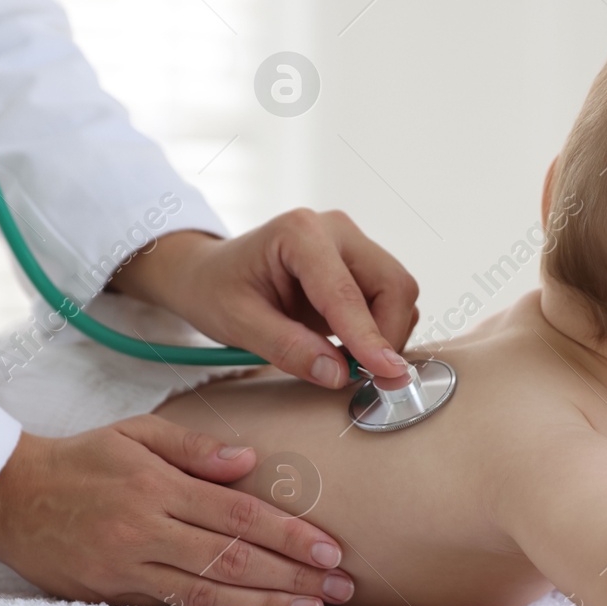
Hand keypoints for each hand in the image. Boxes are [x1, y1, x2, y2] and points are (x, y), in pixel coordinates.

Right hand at [0, 417, 355, 605]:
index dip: (287, 535)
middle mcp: (144, 530)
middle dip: (291, 577)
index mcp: (156, 486)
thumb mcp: (137, 432)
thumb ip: (196, 447)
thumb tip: (250, 462)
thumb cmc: (81, 459)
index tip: (328, 549)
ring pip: (206, 594)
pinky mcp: (110, 595)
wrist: (7, 496)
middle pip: (231, 559)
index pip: (237, 514)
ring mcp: (126, 567)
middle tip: (340, 587)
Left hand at [111, 212, 418, 388]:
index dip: (369, 337)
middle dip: (386, 335)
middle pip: (392, 283)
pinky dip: (380, 329)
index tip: (387, 374)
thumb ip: (288, 348)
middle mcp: (335, 229)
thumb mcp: (238, 324)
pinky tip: (349, 346)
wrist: (208, 274)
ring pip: (398, 292)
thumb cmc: (216, 290)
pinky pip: (389, 298)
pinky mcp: (359, 263)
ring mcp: (351, 244)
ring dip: (386, 334)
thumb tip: (339, 374)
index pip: (346, 292)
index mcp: (299, 233)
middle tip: (364, 375)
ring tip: (348, 361)